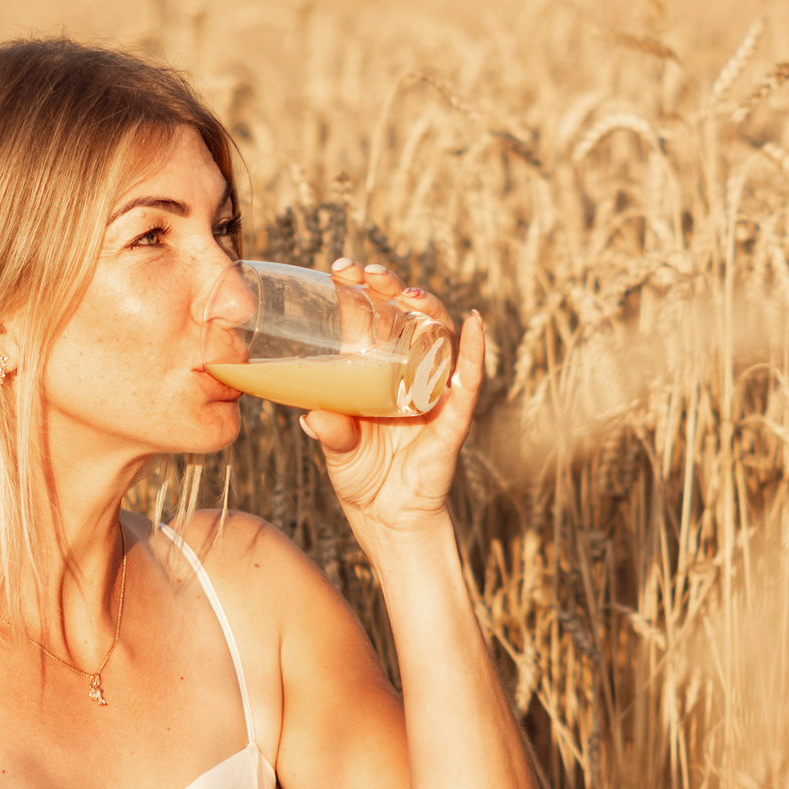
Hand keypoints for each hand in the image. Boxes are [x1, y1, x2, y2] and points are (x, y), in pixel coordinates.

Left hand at [303, 262, 481, 530]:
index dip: (359, 292)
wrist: (388, 519)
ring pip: (437, 338)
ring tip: (409, 293)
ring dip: (427, 309)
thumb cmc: (361, 477)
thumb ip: (330, 430)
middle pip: (404, 317)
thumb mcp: (337, 449)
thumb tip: (313, 415)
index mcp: (374, 373)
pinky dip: (473, 353)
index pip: (369, 320)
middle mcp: (405, 374)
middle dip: (390, 289)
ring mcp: (431, 393)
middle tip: (369, 273)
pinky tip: (474, 324)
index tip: (341, 269)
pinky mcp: (452, 418)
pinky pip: (467, 382)